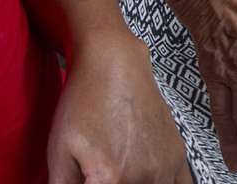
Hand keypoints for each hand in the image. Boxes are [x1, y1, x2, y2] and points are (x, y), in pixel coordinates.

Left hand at [47, 33, 191, 183]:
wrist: (115, 65)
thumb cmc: (85, 102)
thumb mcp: (58, 151)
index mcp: (112, 180)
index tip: (88, 178)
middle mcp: (144, 177)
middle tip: (100, 174)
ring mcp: (166, 167)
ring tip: (121, 173)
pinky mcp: (177, 156)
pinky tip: (147, 179)